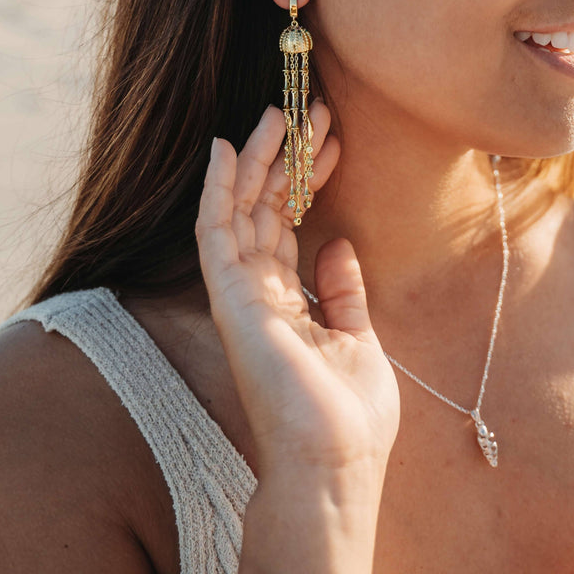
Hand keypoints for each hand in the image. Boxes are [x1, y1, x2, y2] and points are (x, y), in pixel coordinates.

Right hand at [195, 101, 399, 484]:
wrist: (335, 464)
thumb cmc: (349, 416)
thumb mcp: (358, 338)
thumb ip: (342, 291)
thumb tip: (338, 243)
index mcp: (289, 301)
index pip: (291, 224)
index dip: (309, 178)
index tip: (333, 139)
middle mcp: (259, 293)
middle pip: (266, 208)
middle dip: (288, 157)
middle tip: (312, 109)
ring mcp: (240, 295)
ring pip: (240, 209)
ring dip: (258, 159)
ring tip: (279, 110)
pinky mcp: (229, 299)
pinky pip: (215, 232)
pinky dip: (216, 190)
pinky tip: (224, 149)